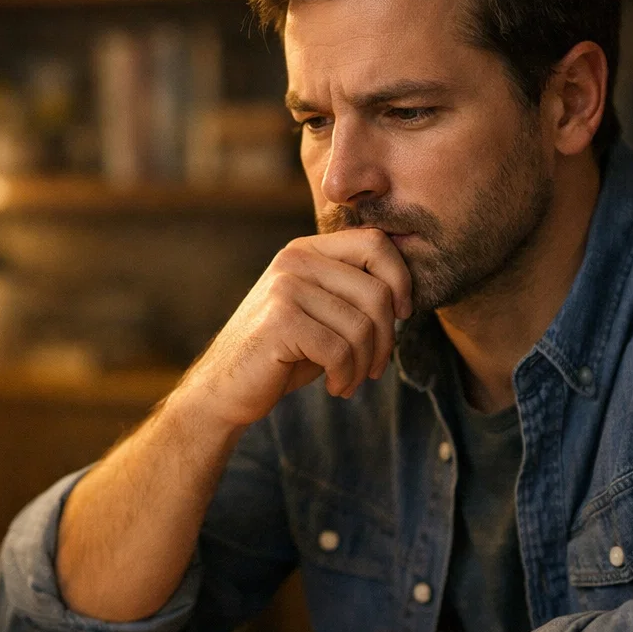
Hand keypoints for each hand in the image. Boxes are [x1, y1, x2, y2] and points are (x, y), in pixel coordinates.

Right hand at [175, 228, 412, 429]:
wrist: (224, 388)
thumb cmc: (282, 354)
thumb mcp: (320, 313)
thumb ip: (352, 293)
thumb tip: (408, 295)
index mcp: (307, 250)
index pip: (376, 243)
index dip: (401, 280)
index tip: (401, 317)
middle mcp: (295, 260)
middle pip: (377, 291)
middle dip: (386, 339)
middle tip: (374, 368)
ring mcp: (285, 288)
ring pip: (361, 326)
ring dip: (365, 364)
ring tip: (350, 380)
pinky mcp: (279, 321)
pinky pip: (340, 350)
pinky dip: (346, 376)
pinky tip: (335, 386)